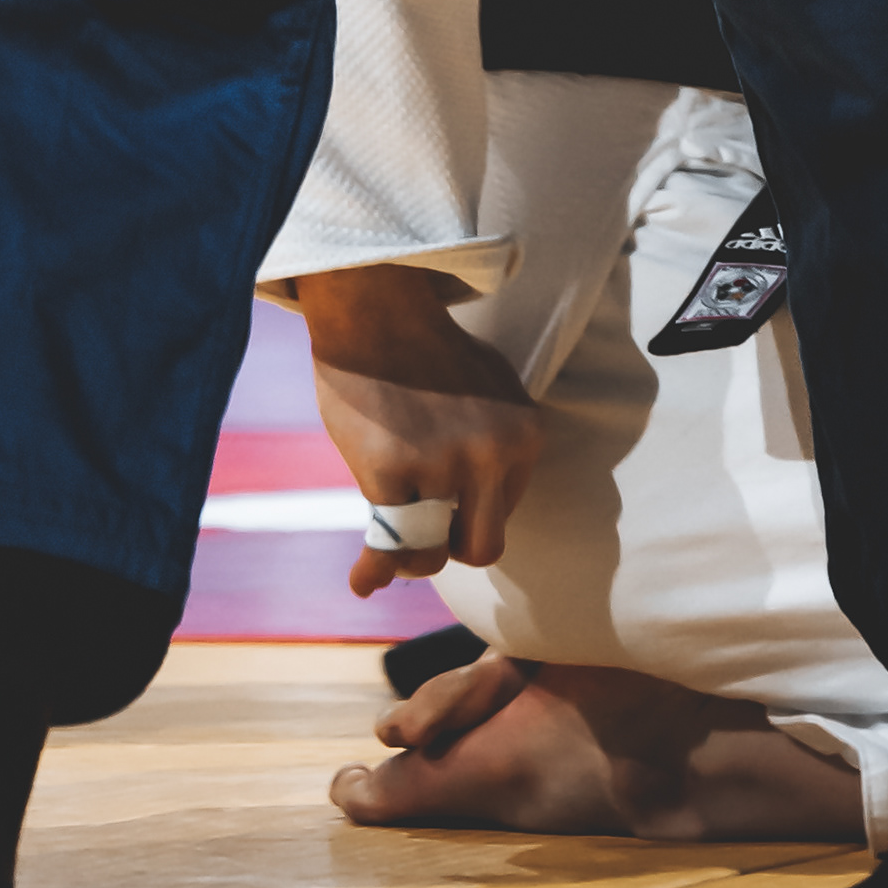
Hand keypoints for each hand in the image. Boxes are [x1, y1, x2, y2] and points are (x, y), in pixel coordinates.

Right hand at [295, 264, 548, 590]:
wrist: (374, 305)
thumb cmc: (424, 346)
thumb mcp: (489, 388)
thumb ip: (497, 442)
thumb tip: (480, 508)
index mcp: (525, 434)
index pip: (505, 509)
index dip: (469, 509)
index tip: (442, 495)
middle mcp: (493, 454)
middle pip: (482, 547)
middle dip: (451, 545)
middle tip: (424, 530)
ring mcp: (442, 465)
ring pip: (430, 555)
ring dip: (408, 557)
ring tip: (389, 547)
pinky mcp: (390, 472)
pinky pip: (387, 543)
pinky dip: (373, 568)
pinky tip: (362, 582)